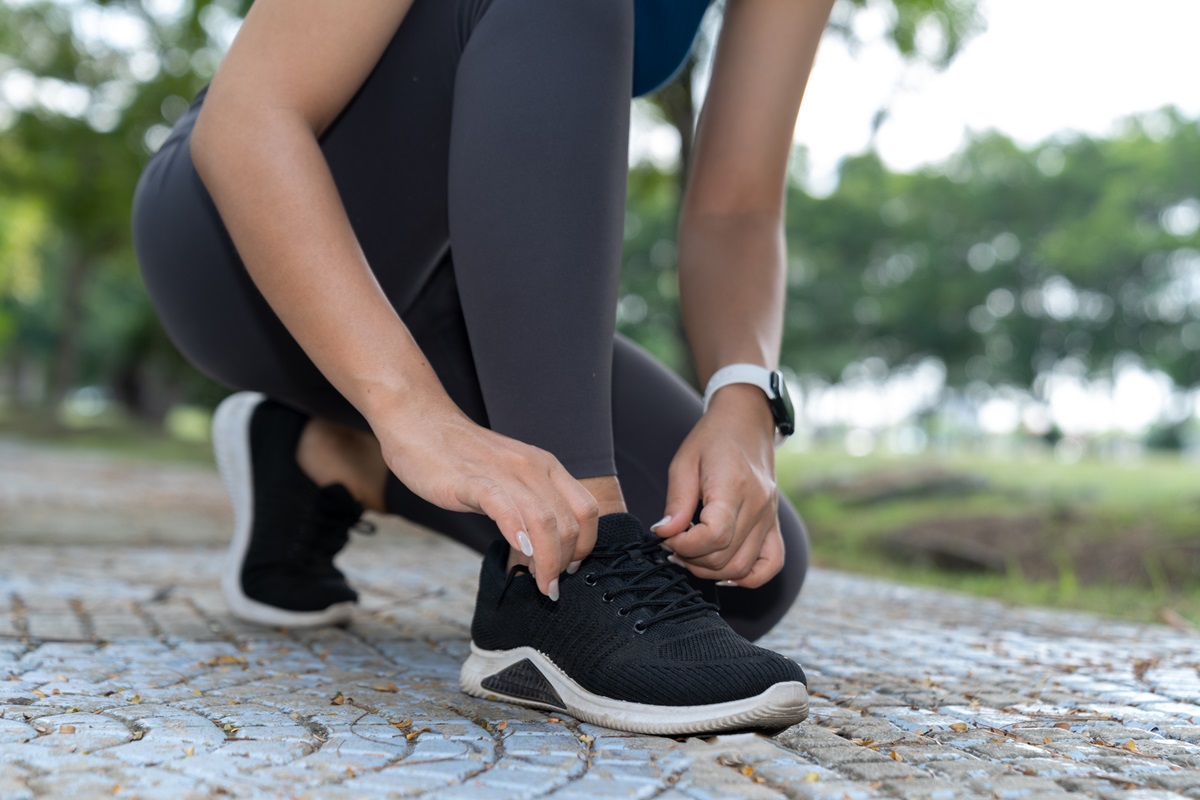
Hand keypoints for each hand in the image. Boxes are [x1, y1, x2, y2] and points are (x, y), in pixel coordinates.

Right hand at [369, 396, 598, 597]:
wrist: (421, 423)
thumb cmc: (463, 457)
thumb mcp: (510, 477)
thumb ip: (529, 504)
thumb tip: (542, 548)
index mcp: (546, 466)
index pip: (586, 510)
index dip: (586, 544)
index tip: (570, 568)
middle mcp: (532, 467)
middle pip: (568, 522)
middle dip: (565, 562)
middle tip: (551, 587)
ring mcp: (503, 472)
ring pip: (543, 519)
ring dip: (547, 560)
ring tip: (541, 585)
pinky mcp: (470, 480)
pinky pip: (501, 504)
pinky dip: (516, 529)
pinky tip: (519, 550)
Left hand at [652, 384, 783, 587]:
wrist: (747, 423)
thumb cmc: (712, 439)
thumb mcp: (684, 462)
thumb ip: (676, 502)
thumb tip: (665, 534)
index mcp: (734, 487)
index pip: (714, 536)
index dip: (685, 546)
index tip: (666, 538)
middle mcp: (758, 506)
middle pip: (726, 557)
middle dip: (691, 559)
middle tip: (672, 545)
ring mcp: (770, 518)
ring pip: (743, 568)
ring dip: (711, 571)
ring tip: (690, 555)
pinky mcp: (774, 525)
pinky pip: (770, 565)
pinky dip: (747, 577)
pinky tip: (723, 568)